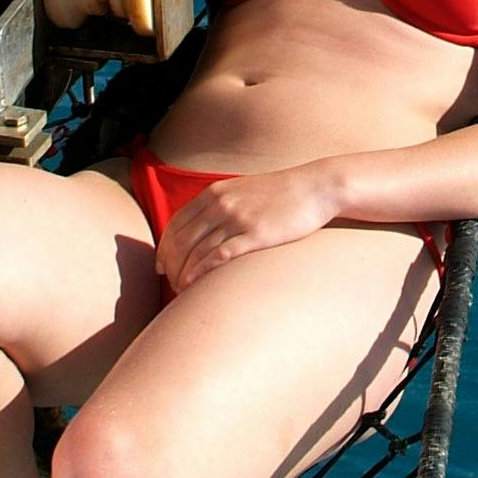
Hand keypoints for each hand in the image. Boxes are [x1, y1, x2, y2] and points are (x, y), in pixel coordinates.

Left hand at [158, 165, 337, 289]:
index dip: (164, 248)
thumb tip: (202, 227)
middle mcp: (221, 203)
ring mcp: (238, 218)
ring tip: (180, 290)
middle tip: (169, 283)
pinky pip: (219, 255)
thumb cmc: (281, 193)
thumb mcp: (243, 190)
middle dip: (171, 265)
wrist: (316, 187)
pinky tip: (192, 285)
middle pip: (182, 239)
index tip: (161, 266)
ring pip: (197, 250)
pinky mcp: (256, 234)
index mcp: (215, 192)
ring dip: (184, 273)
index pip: (176, 223)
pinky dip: (201, 272)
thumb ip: (220, 204)